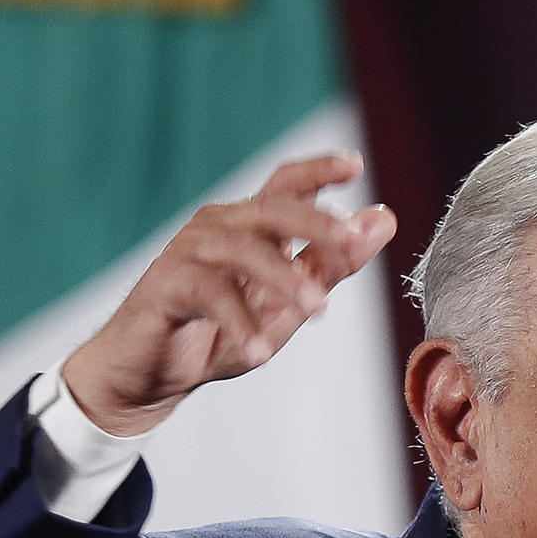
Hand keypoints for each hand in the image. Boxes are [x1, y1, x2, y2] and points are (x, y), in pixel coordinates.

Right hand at [63, 153, 397, 435]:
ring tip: (319, 309)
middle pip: (272, 209)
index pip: (286, 186)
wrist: (152, 374)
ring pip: (245, 251)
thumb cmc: (218, 334)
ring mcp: (189, 251)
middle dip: (315, 221)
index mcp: (250, 227)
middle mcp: (219, 228)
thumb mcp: (288, 305)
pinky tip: (259, 349)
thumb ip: (332, 265)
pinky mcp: (166, 283)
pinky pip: (210, 294)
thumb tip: (383, 219)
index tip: (355, 163)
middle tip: (351, 238)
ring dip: (285, 280)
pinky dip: (238, 321)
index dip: (318, 171)